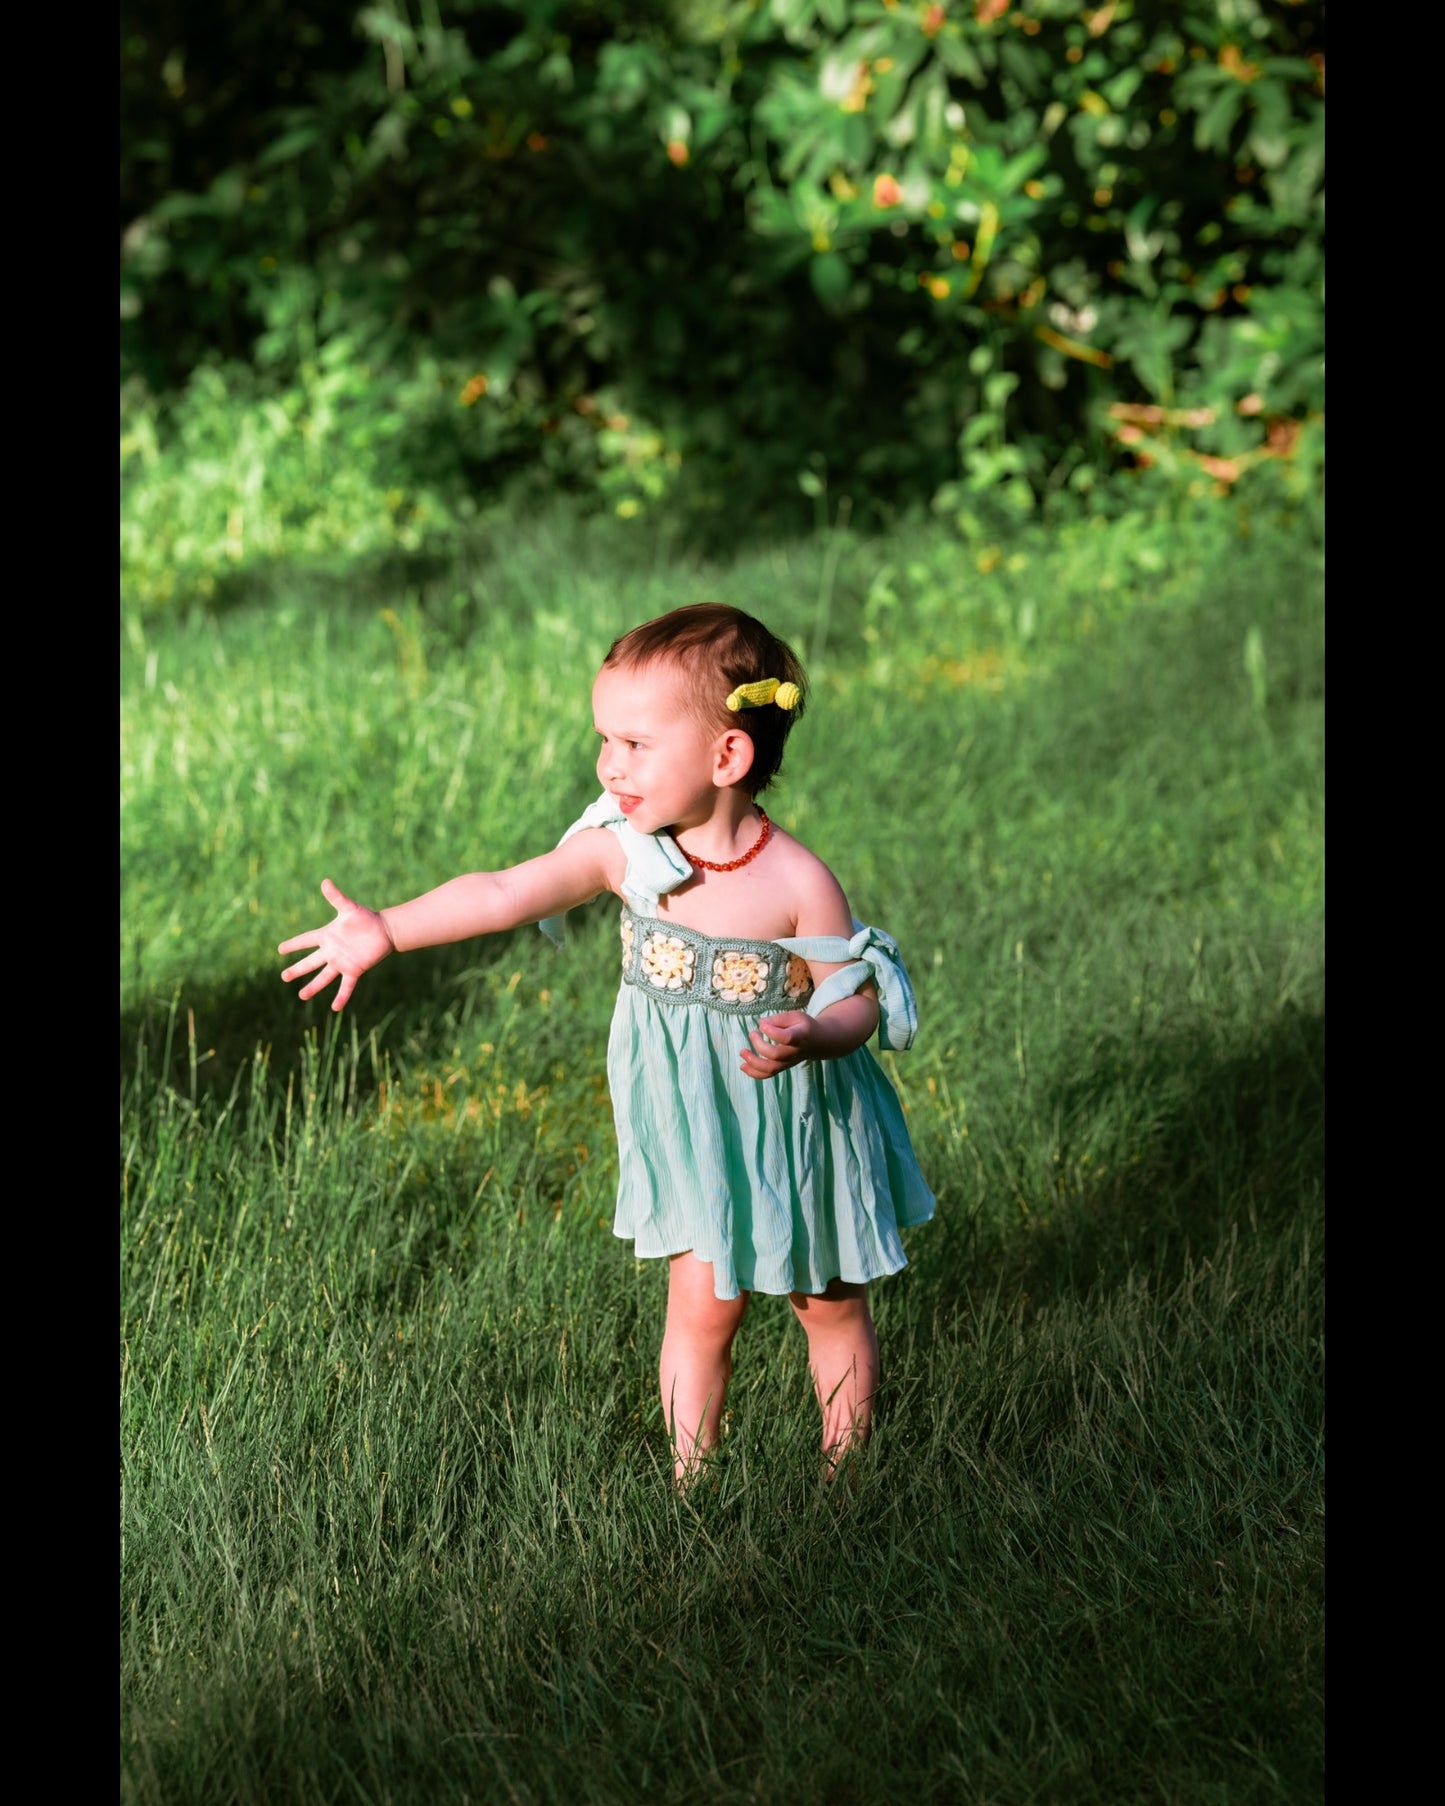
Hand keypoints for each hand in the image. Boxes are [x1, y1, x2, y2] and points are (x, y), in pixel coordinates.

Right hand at [278, 879, 394, 1011]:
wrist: (384, 930)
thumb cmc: (366, 917)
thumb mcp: (349, 908)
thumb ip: (336, 898)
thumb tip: (325, 882)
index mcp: (327, 936)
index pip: (305, 940)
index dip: (293, 945)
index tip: (280, 949)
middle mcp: (331, 951)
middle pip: (310, 962)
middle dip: (297, 970)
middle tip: (283, 977)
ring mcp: (342, 962)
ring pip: (324, 977)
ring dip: (313, 987)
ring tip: (301, 996)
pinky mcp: (354, 970)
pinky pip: (346, 986)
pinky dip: (342, 996)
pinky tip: (336, 1008)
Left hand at [740, 1010, 815, 1081]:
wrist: (818, 1042)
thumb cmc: (804, 1026)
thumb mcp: (796, 1016)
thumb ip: (779, 1019)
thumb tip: (761, 1023)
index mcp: (799, 1036)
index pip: (786, 1038)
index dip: (772, 1032)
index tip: (762, 1025)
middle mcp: (794, 1052)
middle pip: (776, 1055)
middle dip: (759, 1045)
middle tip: (752, 1033)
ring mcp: (788, 1062)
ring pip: (771, 1068)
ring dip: (753, 1062)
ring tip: (742, 1052)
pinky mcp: (783, 1067)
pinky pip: (768, 1074)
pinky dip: (754, 1073)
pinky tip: (743, 1066)